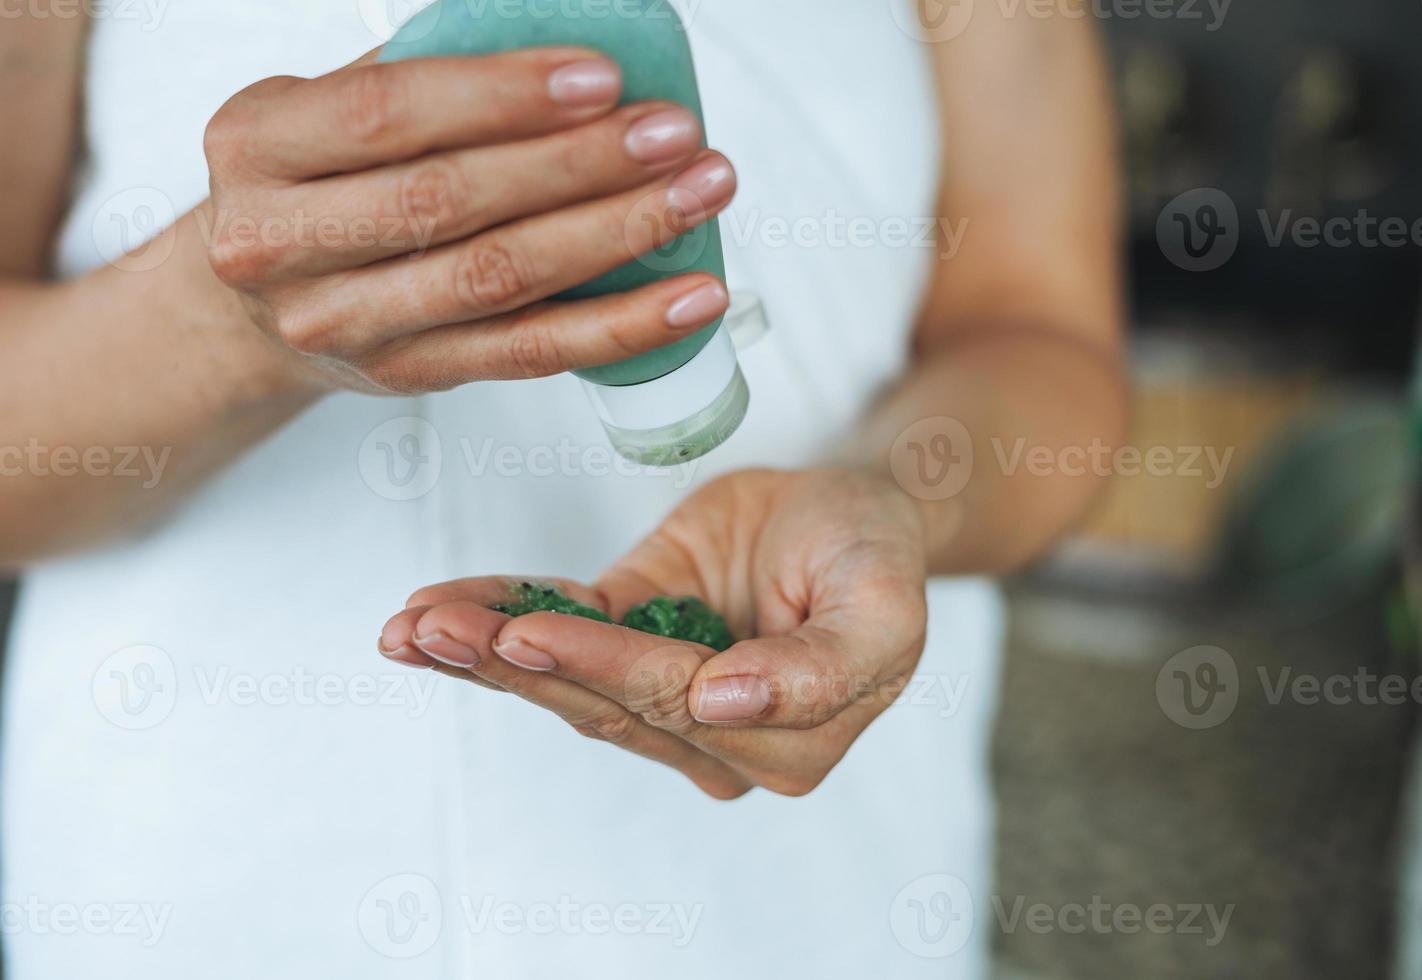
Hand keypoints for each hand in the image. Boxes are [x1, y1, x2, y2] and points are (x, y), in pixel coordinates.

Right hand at [202, 46, 734, 394]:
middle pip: (453, 200)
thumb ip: (418, 82)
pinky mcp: (412, 374)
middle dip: (579, 163)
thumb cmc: (313, 186)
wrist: (255, 309)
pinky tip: (689, 297)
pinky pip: (531, 351)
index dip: (502, 95)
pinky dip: (621, 326)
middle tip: (672, 134)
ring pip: (500, 279)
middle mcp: (283, 244)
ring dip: (615, 235)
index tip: (602, 77)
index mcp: (257, 147)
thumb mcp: (321, 115)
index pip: (388, 115)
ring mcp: (347, 324)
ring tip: (698, 195)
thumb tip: (568, 56)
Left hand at [378, 468, 930, 798]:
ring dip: (486, 650)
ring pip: (568, 678)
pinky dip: (498, 614)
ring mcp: (666, 689)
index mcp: (783, 740)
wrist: (851, 508)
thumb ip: (823, 670)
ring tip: (413, 625)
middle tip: (435, 630)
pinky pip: (562, 625)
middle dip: (515, 662)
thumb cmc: (875, 554)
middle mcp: (714, 734)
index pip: (676, 702)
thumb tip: (726, 708)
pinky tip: (439, 608)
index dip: (602, 667)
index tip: (531, 637)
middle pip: (603, 700)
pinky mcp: (633, 637)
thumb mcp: (883, 605)